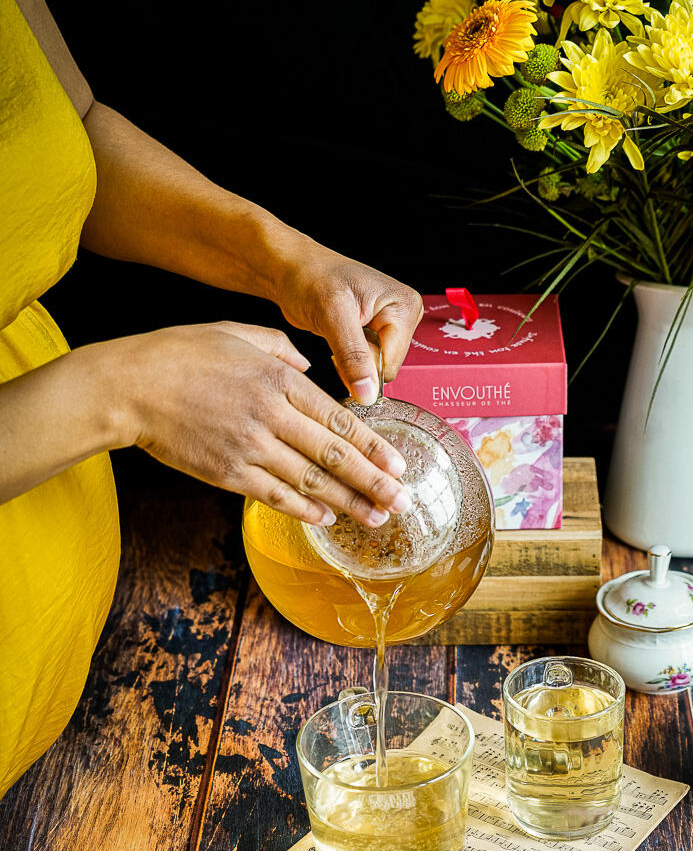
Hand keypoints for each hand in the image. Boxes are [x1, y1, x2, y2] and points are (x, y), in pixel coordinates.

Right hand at [117, 321, 411, 524]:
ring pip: (310, 481)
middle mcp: (270, 415)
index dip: (373, 446)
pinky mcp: (226, 473)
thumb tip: (308, 366)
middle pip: (334, 455)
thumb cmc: (181, 355)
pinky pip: (275, 495)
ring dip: (348, 502)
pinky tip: (327, 517)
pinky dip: (304, 509)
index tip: (399, 464)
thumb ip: (281, 349)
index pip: (339, 418)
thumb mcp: (238, 333)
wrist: (130, 387)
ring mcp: (249, 447)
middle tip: (403, 501)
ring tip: (377, 517)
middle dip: (374, 482)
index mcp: (279, 378)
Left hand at [273, 236, 423, 403]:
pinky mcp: (376, 334)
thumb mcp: (331, 315)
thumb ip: (353, 356)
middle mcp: (404, 315)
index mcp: (405, 306)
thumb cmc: (309, 277)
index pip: (391, 363)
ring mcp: (391, 326)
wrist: (291, 269)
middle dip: (356, 362)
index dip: (361, 365)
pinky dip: (346, 359)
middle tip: (335, 335)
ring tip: (335, 332)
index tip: (339, 344)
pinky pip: (365, 364)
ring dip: (349, 361)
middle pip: (385, 368)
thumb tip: (368, 394)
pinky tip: (337, 337)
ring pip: (374, 369)